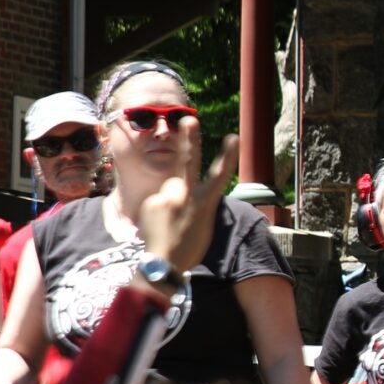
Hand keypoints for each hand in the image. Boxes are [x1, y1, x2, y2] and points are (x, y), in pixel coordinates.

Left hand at [139, 133, 237, 272]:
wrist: (164, 264)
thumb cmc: (190, 247)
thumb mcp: (203, 223)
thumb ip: (192, 199)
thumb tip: (175, 185)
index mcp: (204, 204)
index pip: (219, 176)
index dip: (228, 156)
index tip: (233, 137)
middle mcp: (185, 197)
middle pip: (189, 163)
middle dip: (190, 139)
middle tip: (189, 119)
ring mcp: (165, 199)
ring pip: (170, 188)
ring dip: (171, 200)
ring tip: (172, 223)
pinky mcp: (149, 202)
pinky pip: (157, 199)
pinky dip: (159, 209)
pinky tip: (159, 225)